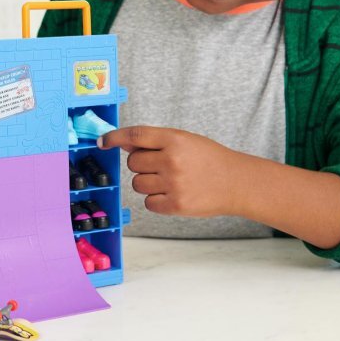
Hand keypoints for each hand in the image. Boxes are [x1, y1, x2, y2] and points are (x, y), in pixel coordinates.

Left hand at [99, 125, 250, 218]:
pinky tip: (173, 194)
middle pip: (132, 163)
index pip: (135, 135)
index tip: (102, 142)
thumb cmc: (209, 159)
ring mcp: (173, 184)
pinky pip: (148, 203)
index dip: (114, 137)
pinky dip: (156, 200)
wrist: (237, 182)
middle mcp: (171, 160)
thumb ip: (154, 141)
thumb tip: (123, 143)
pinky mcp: (176, 205)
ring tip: (169, 181)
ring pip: (137, 184)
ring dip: (147, 183)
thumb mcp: (184, 140)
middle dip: (141, 165)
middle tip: (160, 166)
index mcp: (174, 139)